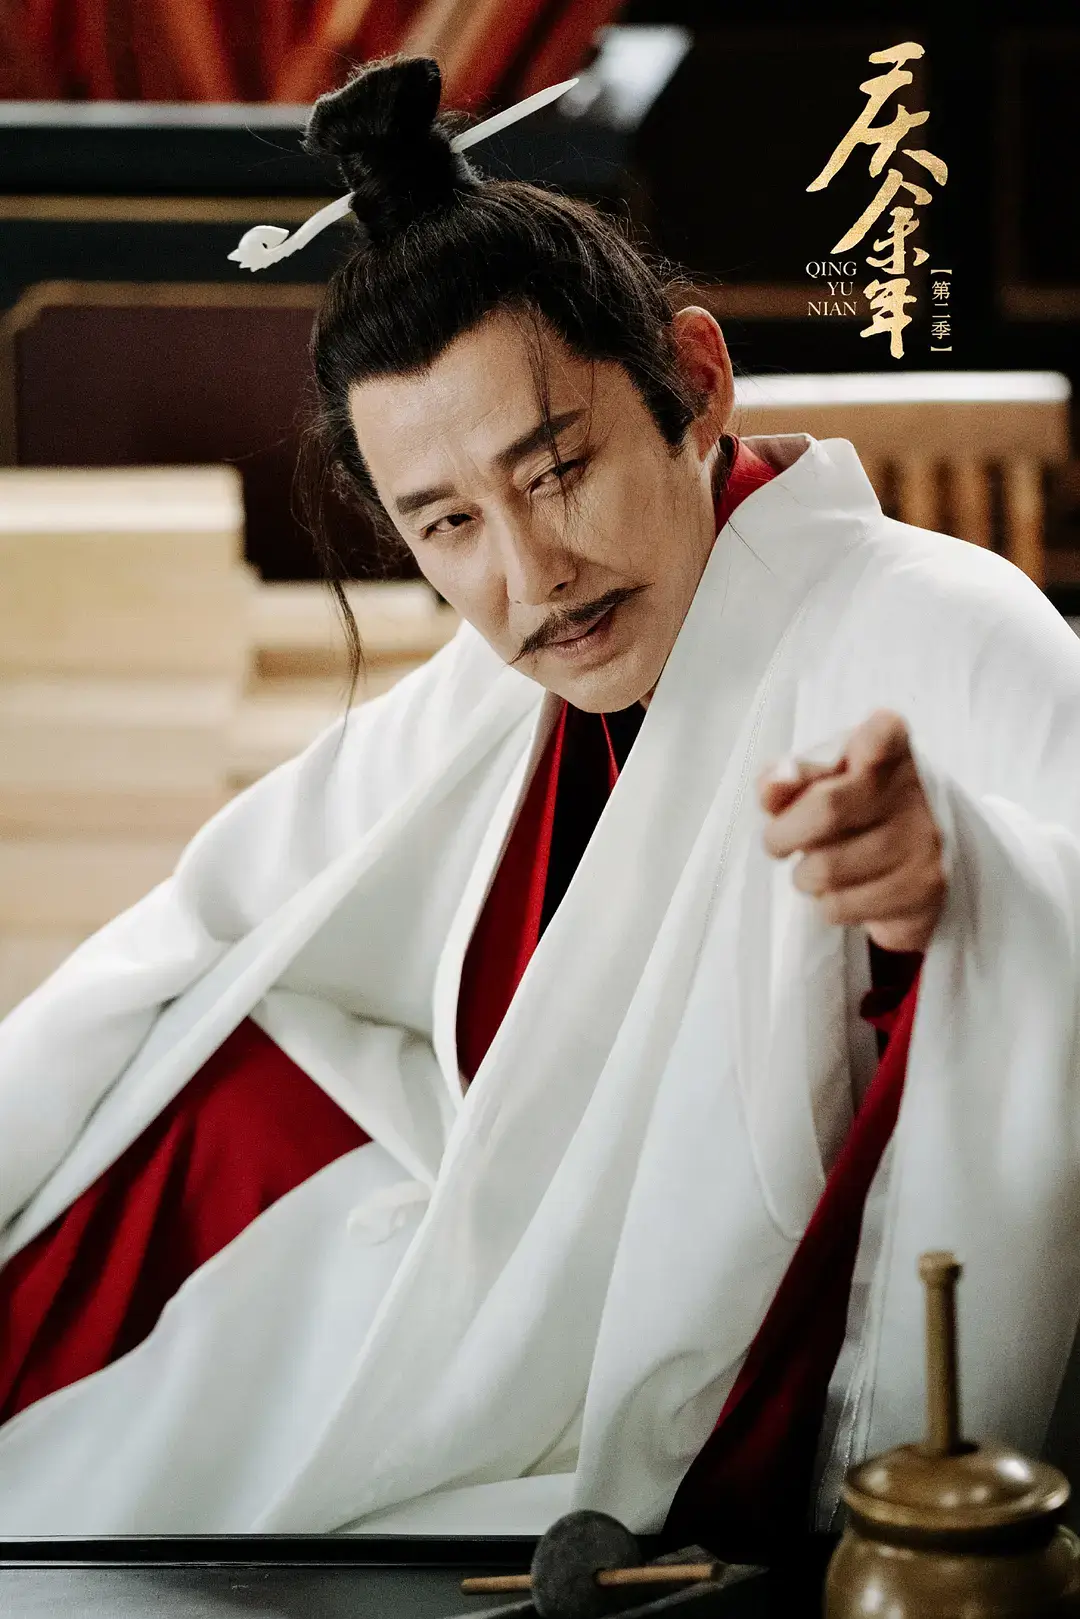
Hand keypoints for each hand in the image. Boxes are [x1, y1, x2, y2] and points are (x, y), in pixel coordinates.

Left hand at [757, 710, 945, 953]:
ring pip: (825, 870)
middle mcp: (916, 792)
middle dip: (782, 835)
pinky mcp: (923, 891)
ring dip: (804, 876)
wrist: (920, 853)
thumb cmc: (856, 802)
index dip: (870, 740)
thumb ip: (790, 776)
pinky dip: (827, 903)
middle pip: (826, 810)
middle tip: (778, 842)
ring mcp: (926, 844)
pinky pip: (840, 907)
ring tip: (819, 867)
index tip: (860, 751)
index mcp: (892, 749)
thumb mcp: (825, 776)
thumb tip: (770, 788)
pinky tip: (846, 888)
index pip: (885, 734)